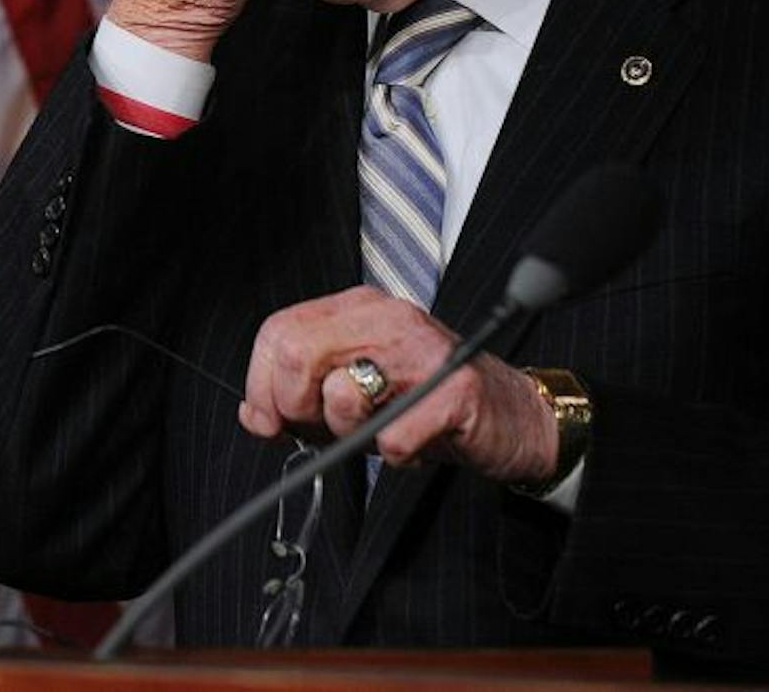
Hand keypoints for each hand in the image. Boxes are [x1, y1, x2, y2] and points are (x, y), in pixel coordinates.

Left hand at [237, 286, 557, 484]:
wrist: (513, 420)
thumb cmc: (427, 403)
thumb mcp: (354, 394)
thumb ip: (302, 395)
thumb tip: (254, 414)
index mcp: (356, 311)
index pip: (278, 332)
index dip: (260, 384)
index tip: (268, 420)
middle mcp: (387, 318)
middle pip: (296, 356)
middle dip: (296, 409)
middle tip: (324, 430)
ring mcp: (424, 350)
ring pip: (341, 396)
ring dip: (349, 436)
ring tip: (378, 432)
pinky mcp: (456, 392)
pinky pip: (393, 439)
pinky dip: (397, 457)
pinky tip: (415, 446)